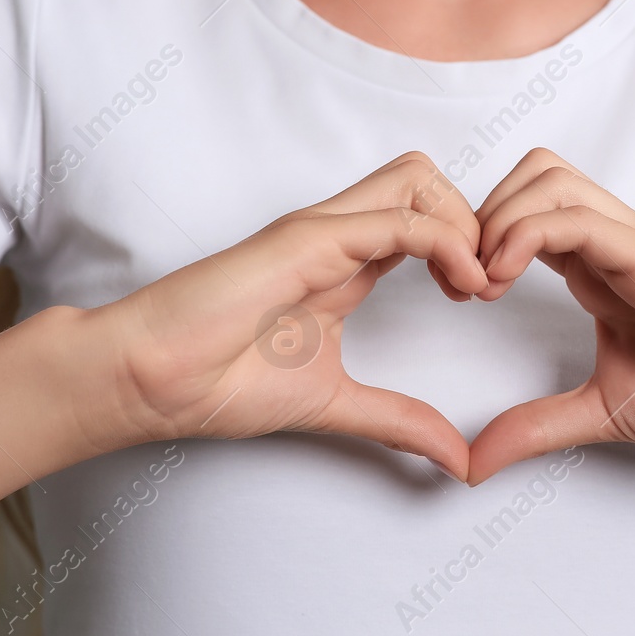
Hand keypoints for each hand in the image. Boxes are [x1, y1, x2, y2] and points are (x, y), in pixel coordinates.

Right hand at [97, 152, 487, 479]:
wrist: (149, 380)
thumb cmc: (218, 382)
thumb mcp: (334, 406)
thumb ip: (398, 422)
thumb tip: (457, 458)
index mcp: (346, 261)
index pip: (424, 217)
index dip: (467, 247)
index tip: (481, 300)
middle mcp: (338, 234)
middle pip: (428, 179)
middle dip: (475, 221)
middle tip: (485, 286)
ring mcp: (323, 230)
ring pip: (418, 177)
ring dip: (464, 223)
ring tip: (473, 285)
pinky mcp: (308, 240)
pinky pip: (397, 217)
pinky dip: (446, 243)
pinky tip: (460, 287)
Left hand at [467, 149, 634, 483]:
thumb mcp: (603, 413)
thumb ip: (537, 427)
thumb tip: (474, 462)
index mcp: (605, 266)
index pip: (530, 206)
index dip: (481, 235)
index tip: (458, 293)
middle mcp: (620, 241)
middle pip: (534, 171)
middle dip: (481, 213)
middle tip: (464, 281)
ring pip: (549, 177)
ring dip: (497, 219)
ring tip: (482, 283)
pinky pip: (577, 217)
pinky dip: (524, 235)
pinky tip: (504, 280)